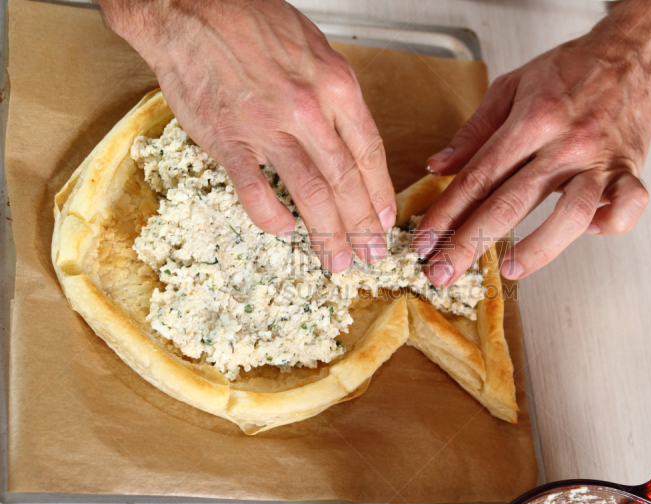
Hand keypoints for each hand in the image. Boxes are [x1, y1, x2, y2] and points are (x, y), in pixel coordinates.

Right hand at [100, 0, 394, 271]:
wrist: (190, 9)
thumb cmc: (251, 21)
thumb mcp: (314, 48)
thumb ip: (335, 95)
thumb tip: (351, 138)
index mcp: (335, 85)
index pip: (369, 152)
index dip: (381, 193)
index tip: (386, 219)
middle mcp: (308, 109)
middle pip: (346, 181)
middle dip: (363, 224)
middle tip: (371, 253)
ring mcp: (268, 127)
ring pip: (311, 193)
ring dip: (328, 233)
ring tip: (337, 258)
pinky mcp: (228, 140)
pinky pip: (255, 191)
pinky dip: (271, 217)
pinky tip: (283, 231)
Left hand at [416, 34, 650, 285]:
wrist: (633, 56)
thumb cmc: (569, 72)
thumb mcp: (511, 87)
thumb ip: (473, 132)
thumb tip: (437, 166)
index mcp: (532, 120)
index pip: (479, 175)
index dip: (447, 212)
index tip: (425, 240)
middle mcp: (565, 143)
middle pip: (511, 203)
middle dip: (471, 243)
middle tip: (443, 272)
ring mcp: (600, 161)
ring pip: (571, 215)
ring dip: (538, 248)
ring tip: (509, 269)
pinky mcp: (629, 171)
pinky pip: (627, 208)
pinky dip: (609, 225)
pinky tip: (588, 231)